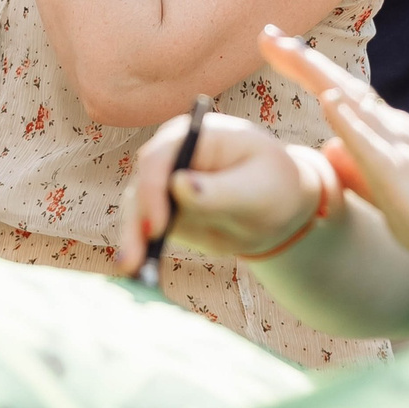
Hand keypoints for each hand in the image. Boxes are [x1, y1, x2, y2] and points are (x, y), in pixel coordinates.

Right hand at [113, 104, 332, 272]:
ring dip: (131, 240)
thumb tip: (178, 186)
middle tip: (134, 260)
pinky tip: (140, 272)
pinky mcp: (161, 211)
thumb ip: (221, 190)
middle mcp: (171, 156)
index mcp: (195, 136)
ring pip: (136, 211)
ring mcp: (163, 184)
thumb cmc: (273, 187)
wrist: (277, 209)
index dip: (152, 189)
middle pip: (141, 185)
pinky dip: (140, 250)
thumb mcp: (258, 189)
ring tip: (133, 270)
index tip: (159, 227)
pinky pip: (143, 230)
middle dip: (135, 222)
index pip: (160, 157)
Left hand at [261, 27, 408, 277]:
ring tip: (286, 50)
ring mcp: (400, 150)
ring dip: (319, 76)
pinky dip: (350, 121)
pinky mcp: (406, 176)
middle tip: (266, 35)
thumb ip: (356, 167)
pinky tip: (329, 101)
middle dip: (302, 61)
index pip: (340, 94)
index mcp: (387, 134)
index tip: (274, 45)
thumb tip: (325, 148)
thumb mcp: (386, 190)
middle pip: (341, 87)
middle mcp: (393, 131)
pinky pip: (374, 145)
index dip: (306, 69)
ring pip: (355, 105)